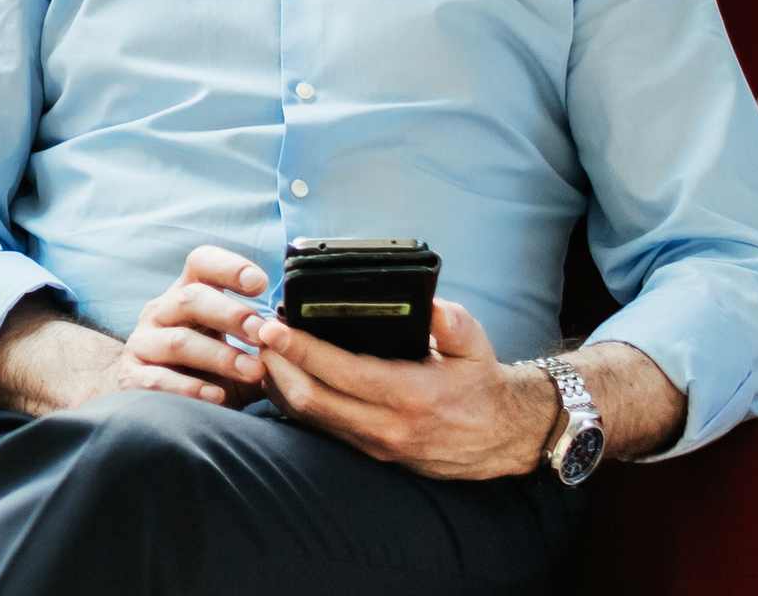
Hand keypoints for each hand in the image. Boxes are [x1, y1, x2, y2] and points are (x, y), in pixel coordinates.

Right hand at [0, 246, 279, 415]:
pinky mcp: (132, 378)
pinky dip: (191, 387)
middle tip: (262, 332)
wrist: (150, 398)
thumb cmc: (206, 367)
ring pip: (178, 341)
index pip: (201, 263)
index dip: (230, 267)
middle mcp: (160, 312)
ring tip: (254, 371)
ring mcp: (142, 344)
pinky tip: (218, 396)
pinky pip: (159, 380)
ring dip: (220, 355)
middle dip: (231, 314)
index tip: (262, 284)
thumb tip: (300, 333)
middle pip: (191, 298)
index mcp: (186, 293)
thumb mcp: (233, 345)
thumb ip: (263, 338)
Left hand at [251, 297, 552, 480]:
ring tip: (261, 351)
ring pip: (308, 418)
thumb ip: (452, 322)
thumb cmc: (482, 384)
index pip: (341, 373)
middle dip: (275, 366)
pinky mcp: (369, 452)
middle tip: (255, 334)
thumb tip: (430, 305)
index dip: (302, 349)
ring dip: (278, 385)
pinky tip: (282, 378)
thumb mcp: (476, 345)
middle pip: (310, 400)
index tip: (273, 326)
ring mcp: (375, 444)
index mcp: (412, 396)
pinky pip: (319, 428)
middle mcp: (388, 426)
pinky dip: (294, 403)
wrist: (502, 436)